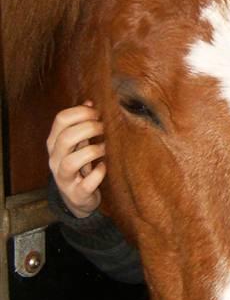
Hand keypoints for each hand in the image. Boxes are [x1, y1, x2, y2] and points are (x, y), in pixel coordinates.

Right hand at [47, 101, 105, 217]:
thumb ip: (81, 124)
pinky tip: (104, 166)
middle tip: (104, 128)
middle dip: (88, 128)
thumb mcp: (78, 143)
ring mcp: (63, 178)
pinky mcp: (77, 194)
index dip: (80, 112)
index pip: (60, 120)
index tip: (97, 112)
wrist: (77, 198)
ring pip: (70, 162)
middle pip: (65, 139)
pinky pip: (85, 185)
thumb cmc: (79, 165)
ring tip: (105, 147)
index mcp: (54, 143)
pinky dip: (97, 174)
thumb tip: (90, 102)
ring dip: (92, 151)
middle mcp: (55, 159)